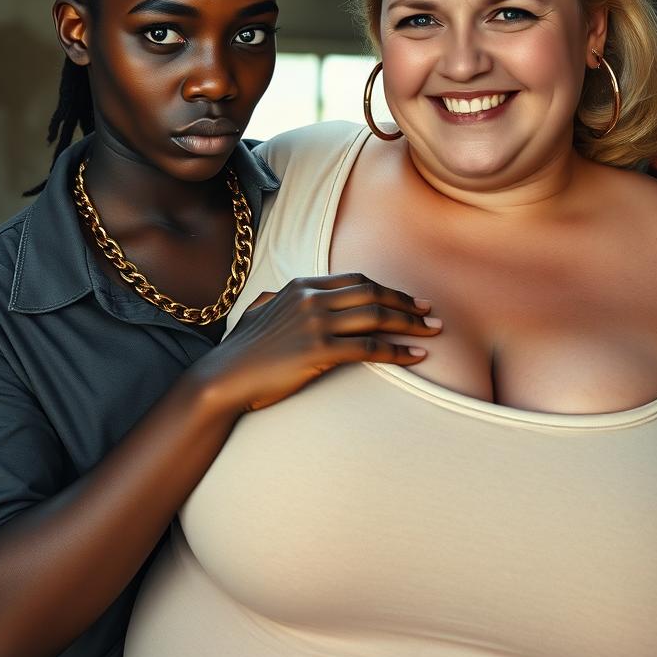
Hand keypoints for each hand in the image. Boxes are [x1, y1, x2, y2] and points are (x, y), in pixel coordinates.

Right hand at [196, 273, 441, 415]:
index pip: (356, 280)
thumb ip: (273, 300)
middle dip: (407, 303)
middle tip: (430, 313)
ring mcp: (316, 323)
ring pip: (377, 317)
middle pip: (373, 294)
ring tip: (433, 332)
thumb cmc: (240, 350)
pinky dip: (398, 351)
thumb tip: (276, 296)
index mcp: (301, 286)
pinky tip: (415, 356)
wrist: (224, 377)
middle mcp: (312, 299)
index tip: (408, 299)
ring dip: (410, 324)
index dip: (387, 288)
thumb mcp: (257, 312)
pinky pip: (370, 347)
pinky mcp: (320, 350)